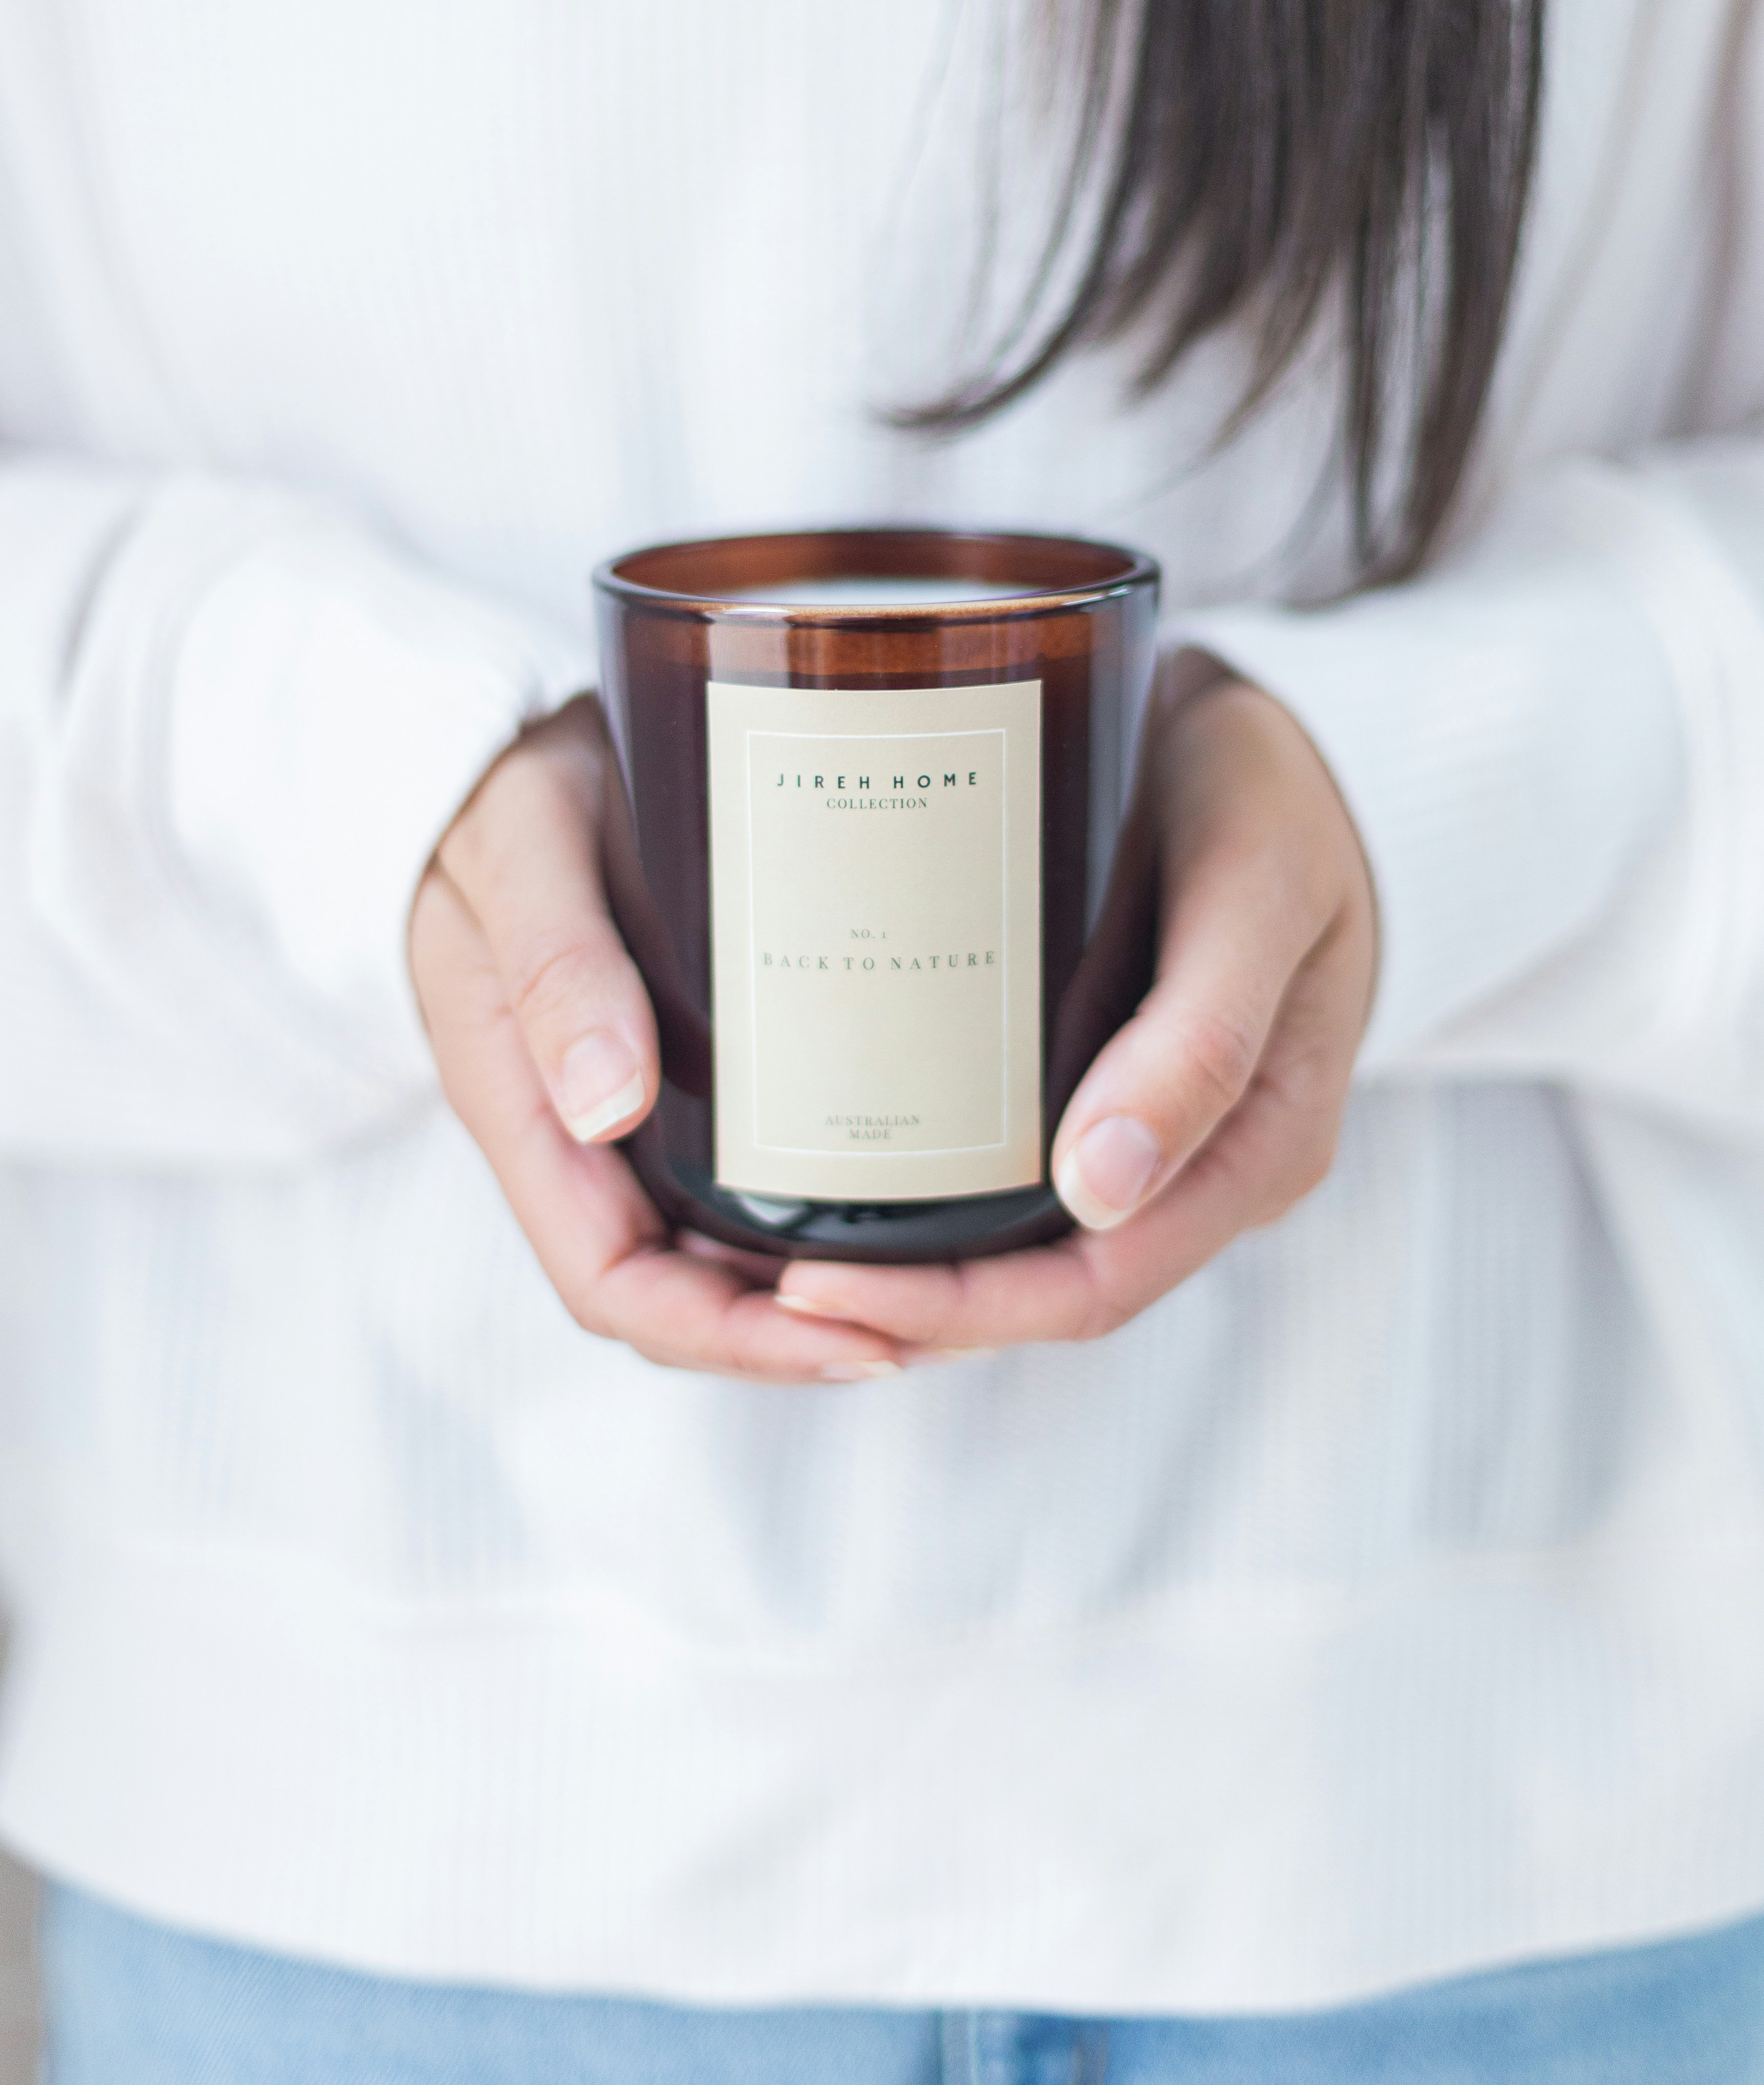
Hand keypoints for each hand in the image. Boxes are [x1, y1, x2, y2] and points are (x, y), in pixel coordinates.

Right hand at [409, 696, 904, 1382]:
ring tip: (952, 1285)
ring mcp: (628, 1108)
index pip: (616, 1284)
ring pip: (716, 1248)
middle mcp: (579, 1133)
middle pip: (682, 1293)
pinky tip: (906, 1192)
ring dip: (817, 1289)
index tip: (855, 1343)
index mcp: (525, 1109)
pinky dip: (816, 1209)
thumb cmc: (496, 793)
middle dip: (799, 1337)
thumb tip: (608, 1107)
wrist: (490, 741)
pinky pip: (741, 1174)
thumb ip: (555, 965)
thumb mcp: (518, 853)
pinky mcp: (675, 1066)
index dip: (732, 1338)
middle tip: (943, 1327)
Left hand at [771, 662, 1377, 1351]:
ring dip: (911, 1275)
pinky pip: (1020, 1180)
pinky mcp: (1109, 1082)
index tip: (815, 1288)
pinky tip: (835, 1181)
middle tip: (759, 1287)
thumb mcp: (1256, 882)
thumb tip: (1100, 1192)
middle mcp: (1211, 1163)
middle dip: (909, 1309)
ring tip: (764, 1256)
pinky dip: (935, 1204)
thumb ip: (1204, 1032)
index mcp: (1265, 1145)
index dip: (961, 1309)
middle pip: (1048, 1288)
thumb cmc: (1269, 788)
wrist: (1269, 731)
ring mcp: (1164, 1132)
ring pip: (1028, 1249)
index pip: (1099, 1285)